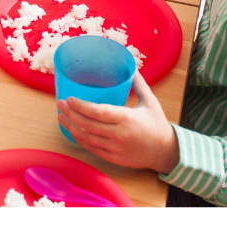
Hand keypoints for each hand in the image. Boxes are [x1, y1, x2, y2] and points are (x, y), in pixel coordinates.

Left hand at [56, 73, 179, 171]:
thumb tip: (131, 67)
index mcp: (126, 118)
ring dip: (71, 128)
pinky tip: (73, 132)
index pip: (97, 112)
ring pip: (86, 138)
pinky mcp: (113, 158)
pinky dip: (80, 140)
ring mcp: (115, 148)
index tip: (69, 99)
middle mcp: (118, 134)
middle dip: (70, 114)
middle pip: (87, 125)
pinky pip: (92, 149)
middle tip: (59, 105)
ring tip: (61, 118)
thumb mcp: (150, 102)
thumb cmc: (158, 125)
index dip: (80, 106)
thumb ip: (139, 84)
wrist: (166, 152)